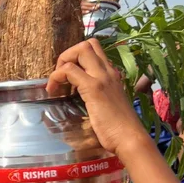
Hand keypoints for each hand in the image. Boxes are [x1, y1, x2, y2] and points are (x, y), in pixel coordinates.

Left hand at [46, 39, 144, 155]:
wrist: (130, 138)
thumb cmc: (119, 129)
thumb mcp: (108, 106)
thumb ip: (99, 97)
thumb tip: (87, 101)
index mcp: (112, 75)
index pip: (95, 51)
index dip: (77, 58)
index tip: (68, 78)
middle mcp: (108, 71)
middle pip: (87, 44)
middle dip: (68, 55)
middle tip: (61, 77)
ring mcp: (102, 78)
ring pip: (80, 50)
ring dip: (63, 62)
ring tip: (56, 83)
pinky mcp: (94, 88)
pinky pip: (70, 70)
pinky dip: (57, 77)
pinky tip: (53, 91)